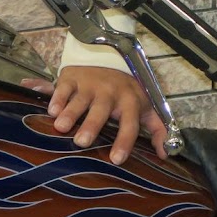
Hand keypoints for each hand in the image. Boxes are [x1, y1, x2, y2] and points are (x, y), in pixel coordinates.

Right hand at [21, 66, 168, 162]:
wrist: (110, 57)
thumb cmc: (128, 91)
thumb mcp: (147, 107)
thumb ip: (159, 130)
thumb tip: (166, 154)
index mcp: (130, 102)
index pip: (129, 124)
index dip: (124, 141)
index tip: (116, 160)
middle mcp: (110, 93)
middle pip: (101, 111)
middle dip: (92, 125)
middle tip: (82, 142)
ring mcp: (90, 84)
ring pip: (80, 100)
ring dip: (70, 112)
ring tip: (60, 127)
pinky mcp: (73, 77)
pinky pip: (64, 87)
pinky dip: (57, 97)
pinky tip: (51, 110)